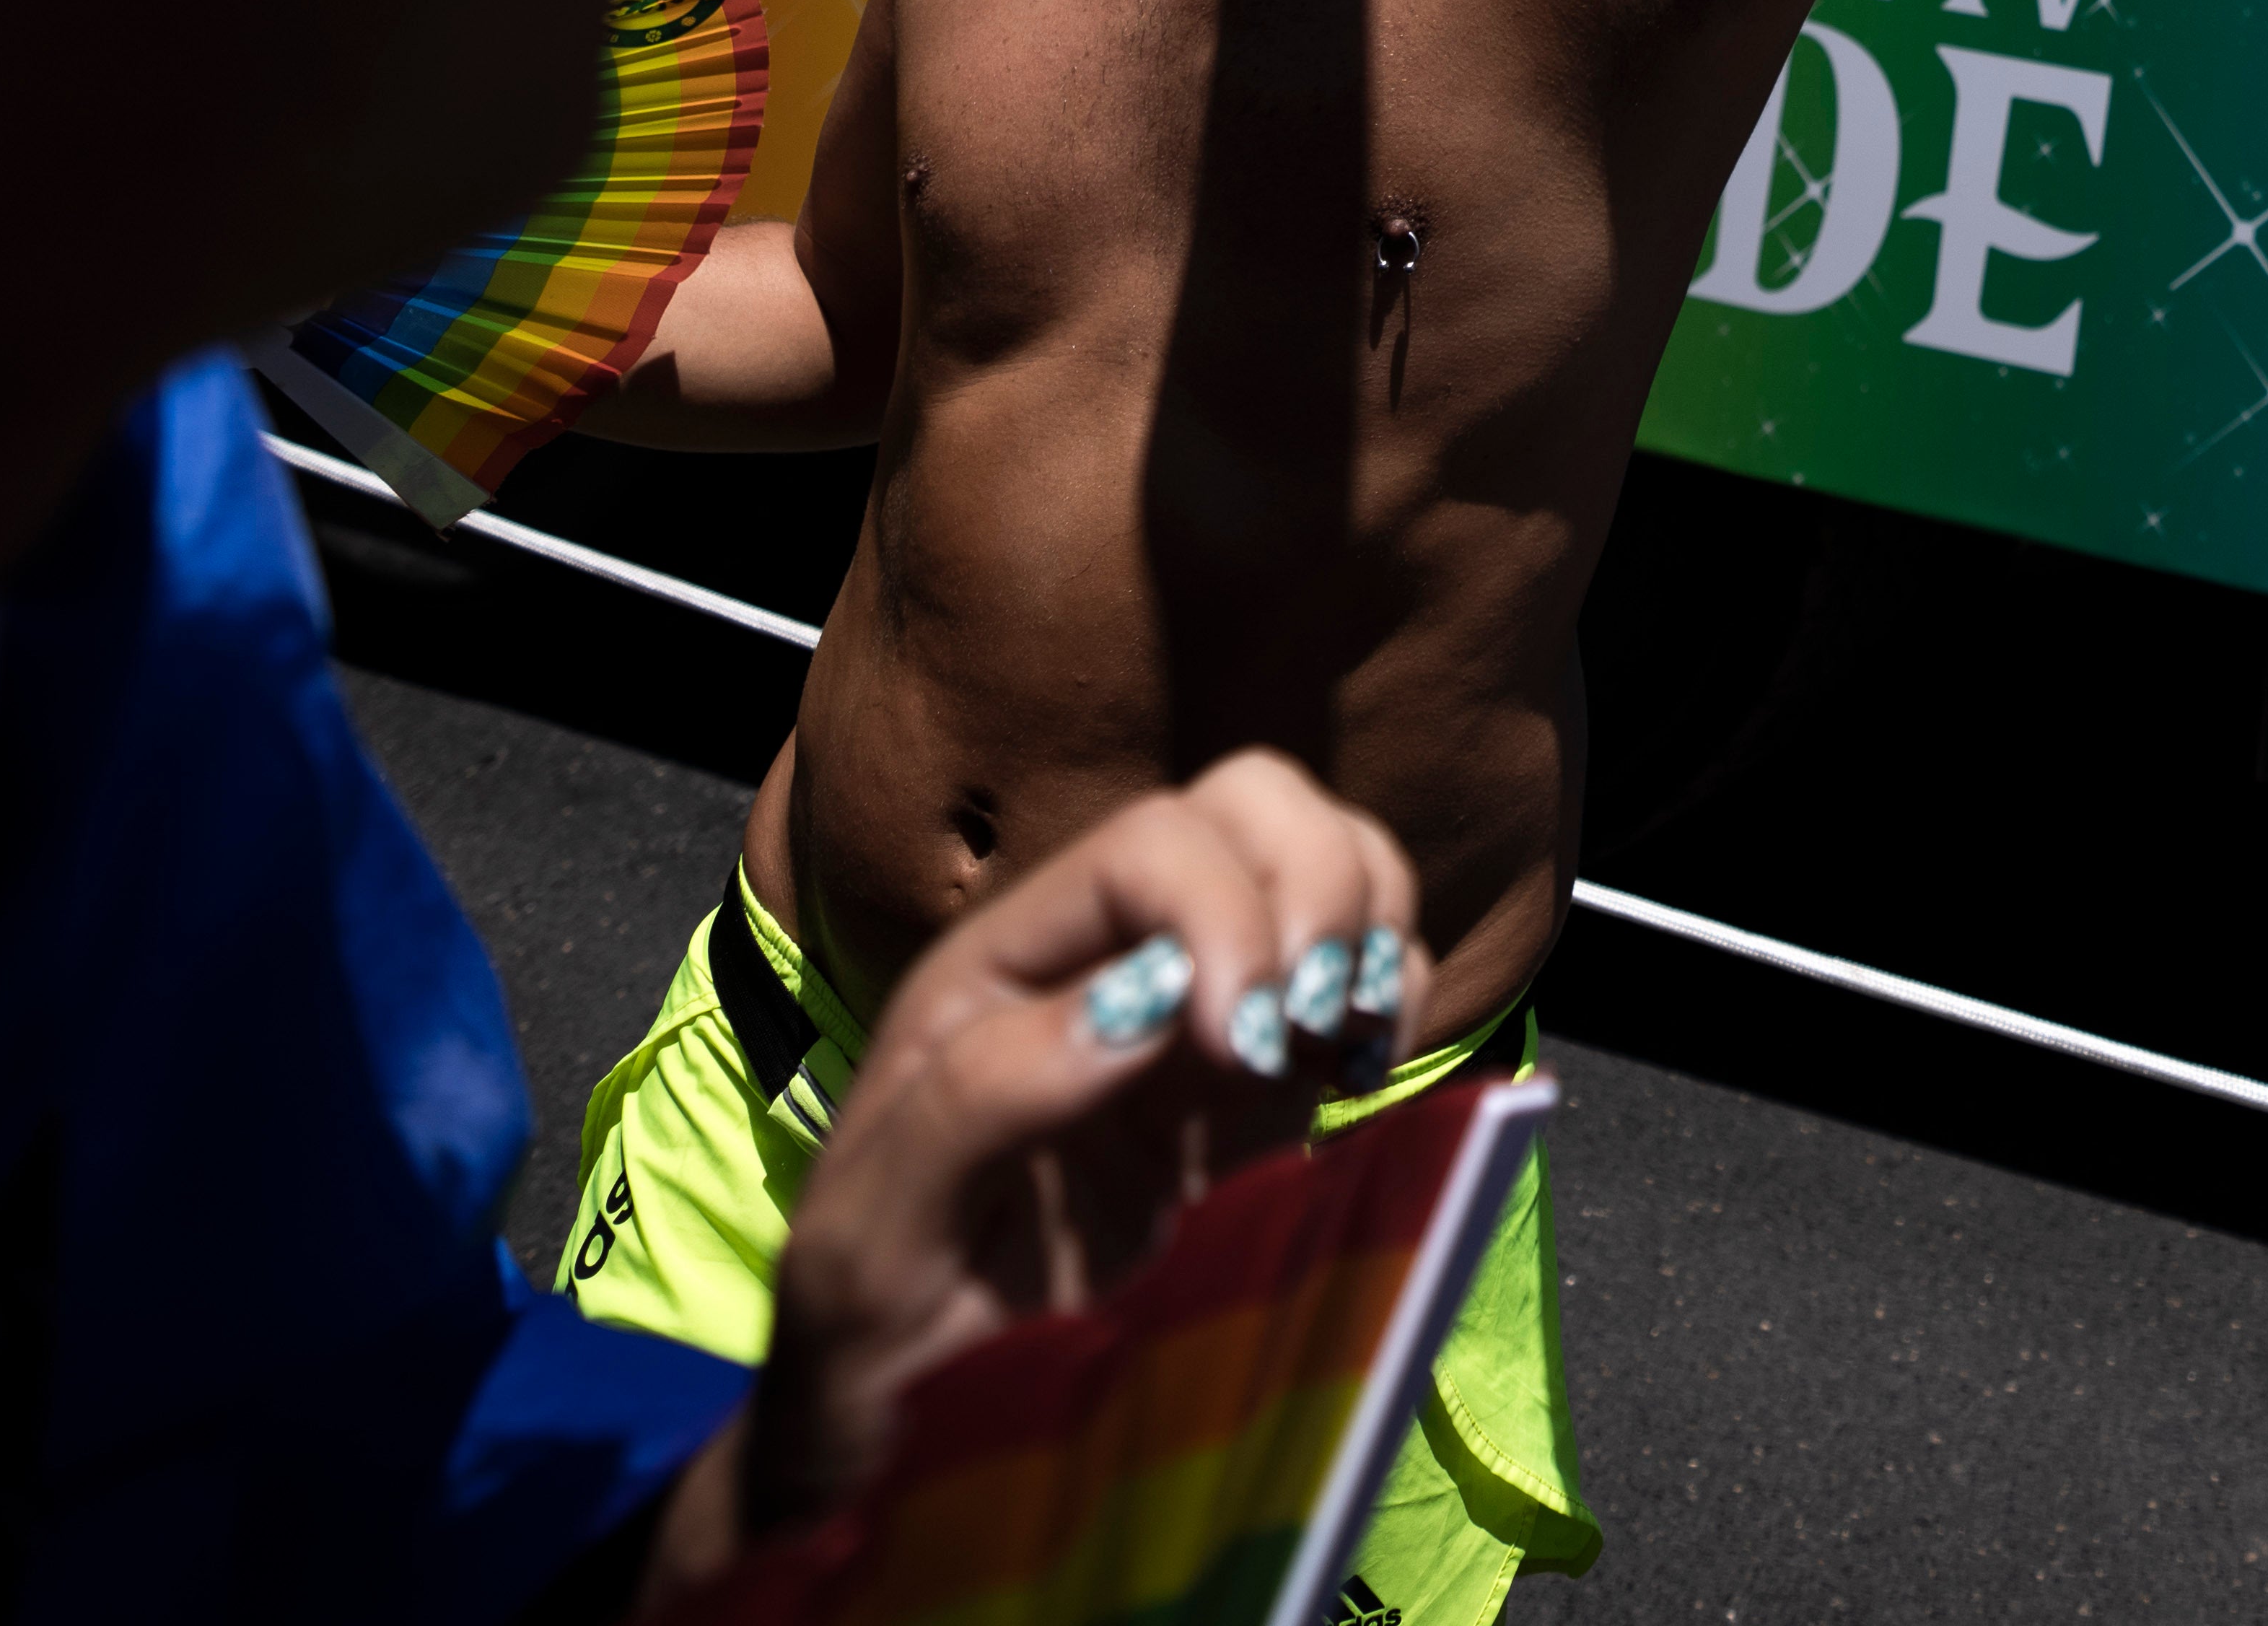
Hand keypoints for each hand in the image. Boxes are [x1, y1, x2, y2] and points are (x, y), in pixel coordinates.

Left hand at [733, 755, 1425, 1541]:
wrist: (915, 1463)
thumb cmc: (870, 1358)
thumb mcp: (872, 1244)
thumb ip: (979, 1102)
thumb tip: (1144, 999)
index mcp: (998, 974)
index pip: (1149, 847)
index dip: (1224, 915)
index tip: (1249, 1052)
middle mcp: (1104, 965)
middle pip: (1248, 805)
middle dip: (1315, 884)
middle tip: (1310, 1024)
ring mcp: (1196, 1020)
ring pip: (1323, 853)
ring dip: (1365, 920)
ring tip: (1338, 1042)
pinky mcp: (1268, 1090)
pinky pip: (1369, 963)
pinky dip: (1397, 985)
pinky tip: (1355, 1074)